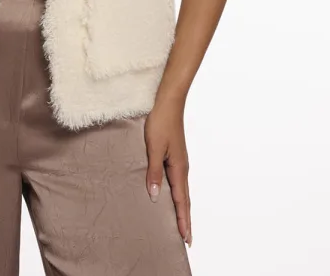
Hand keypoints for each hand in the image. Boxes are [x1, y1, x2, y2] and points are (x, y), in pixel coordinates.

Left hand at [144, 100, 191, 246]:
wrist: (167, 102)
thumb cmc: (160, 122)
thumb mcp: (154, 148)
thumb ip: (154, 172)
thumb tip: (154, 197)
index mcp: (178, 168)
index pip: (181, 201)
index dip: (183, 220)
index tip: (186, 239)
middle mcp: (182, 168)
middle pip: (184, 199)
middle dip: (185, 219)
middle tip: (187, 239)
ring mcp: (179, 161)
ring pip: (182, 190)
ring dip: (182, 207)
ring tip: (180, 222)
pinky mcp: (174, 155)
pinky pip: (177, 181)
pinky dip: (177, 194)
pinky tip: (172, 195)